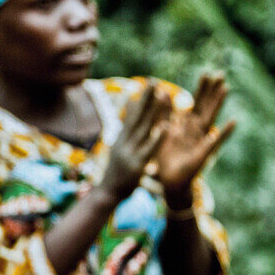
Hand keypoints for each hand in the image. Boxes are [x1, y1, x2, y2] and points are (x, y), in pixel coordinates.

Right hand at [99, 83, 169, 201]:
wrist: (107, 193)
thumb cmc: (116, 172)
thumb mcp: (118, 149)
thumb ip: (125, 131)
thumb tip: (126, 114)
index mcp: (121, 138)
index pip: (132, 115)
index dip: (141, 99)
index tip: (149, 83)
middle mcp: (124, 142)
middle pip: (137, 117)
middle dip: (146, 99)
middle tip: (154, 81)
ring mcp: (129, 152)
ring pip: (143, 129)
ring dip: (153, 112)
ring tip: (162, 96)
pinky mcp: (137, 164)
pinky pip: (150, 148)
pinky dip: (158, 137)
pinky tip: (167, 126)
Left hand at [153, 72, 235, 203]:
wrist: (169, 181)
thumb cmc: (166, 158)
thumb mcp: (162, 132)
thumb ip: (162, 114)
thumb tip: (160, 94)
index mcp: (186, 125)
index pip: (196, 103)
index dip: (202, 89)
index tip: (207, 73)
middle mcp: (196, 131)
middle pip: (205, 107)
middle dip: (212, 91)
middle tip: (220, 73)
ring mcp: (201, 140)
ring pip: (210, 118)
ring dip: (217, 104)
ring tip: (225, 88)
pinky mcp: (204, 152)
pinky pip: (215, 141)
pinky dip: (224, 132)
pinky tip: (233, 122)